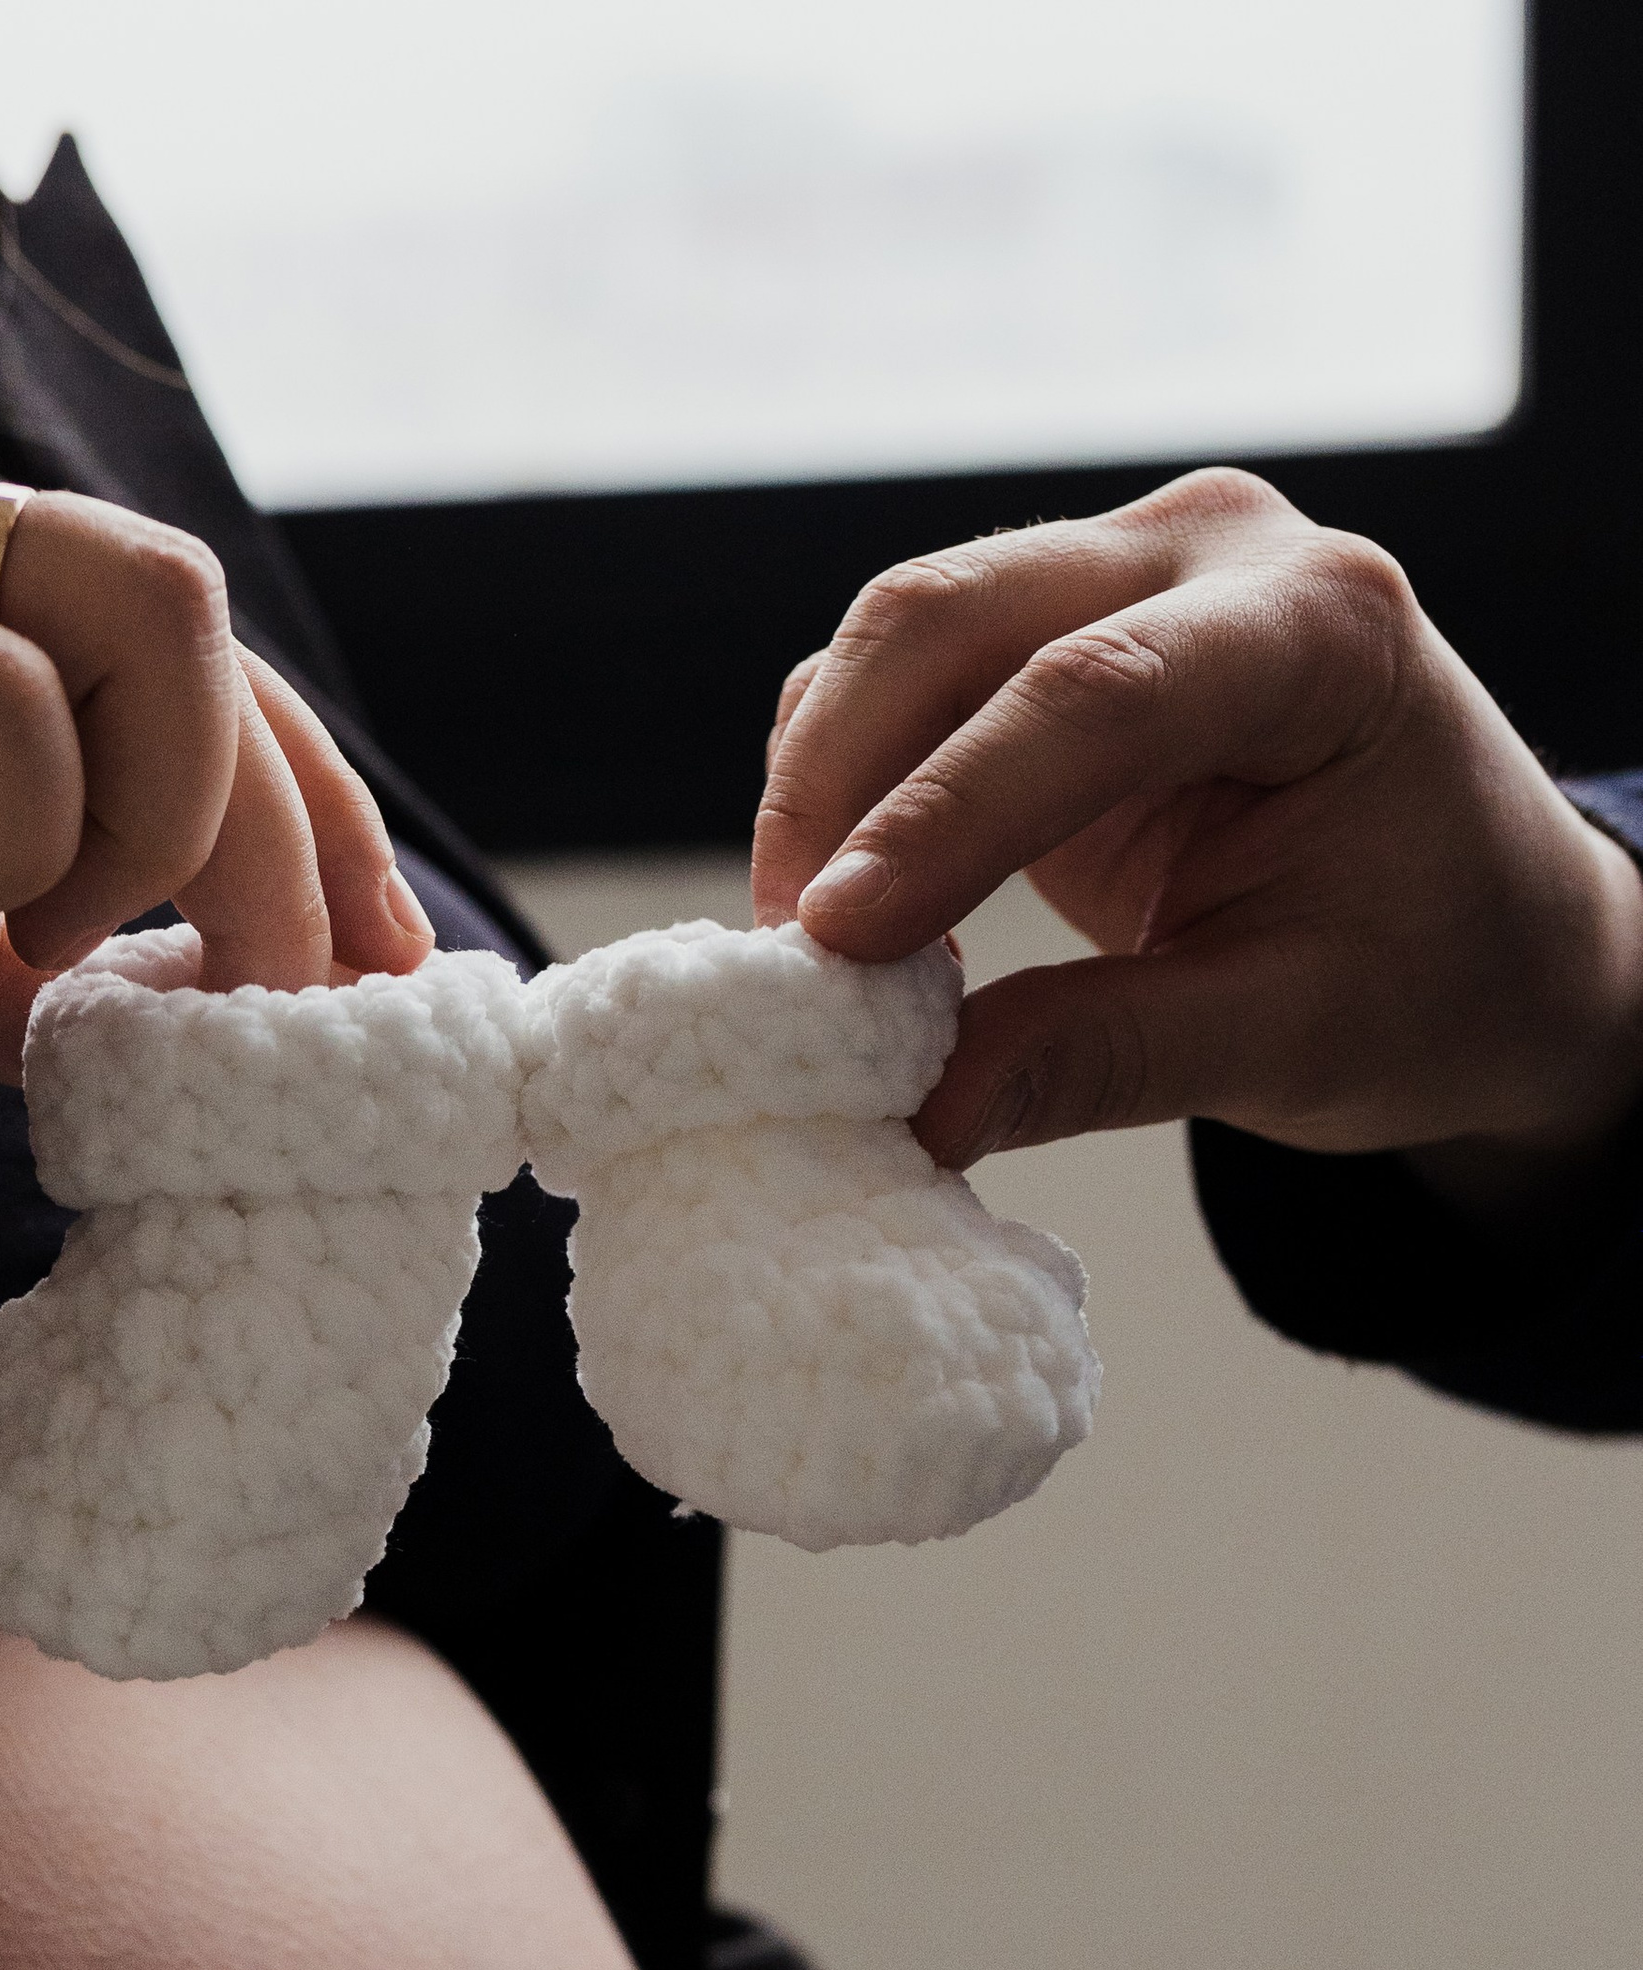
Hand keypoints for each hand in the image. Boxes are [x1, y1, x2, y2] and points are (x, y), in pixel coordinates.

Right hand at [0, 401, 429, 1096]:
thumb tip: (175, 1022)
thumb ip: (8, 961)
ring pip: (138, 611)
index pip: (186, 645)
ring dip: (153, 820)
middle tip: (252, 1005)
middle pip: (197, 613)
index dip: (317, 806)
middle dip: (282, 836)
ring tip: (41, 939)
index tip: (379, 961)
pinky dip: (19, 827)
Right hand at [752, 466, 1642, 1196]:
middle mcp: (1215, 552)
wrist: (1488, 926)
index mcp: (1322, 629)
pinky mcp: (1056, 625)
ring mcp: (1125, 568)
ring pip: (904, 634)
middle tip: (787, 954)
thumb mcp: (1295, 1039)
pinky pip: (902, 677)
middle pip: (957, 617)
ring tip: (813, 951)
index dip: (945, 814)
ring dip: (821, 786)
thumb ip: (1110, 1061)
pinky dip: (845, 784)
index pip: (1094, 696)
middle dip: (839, 784)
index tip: (833, 936)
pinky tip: (855, 907)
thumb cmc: (1431, 973)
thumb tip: (923, 1111)